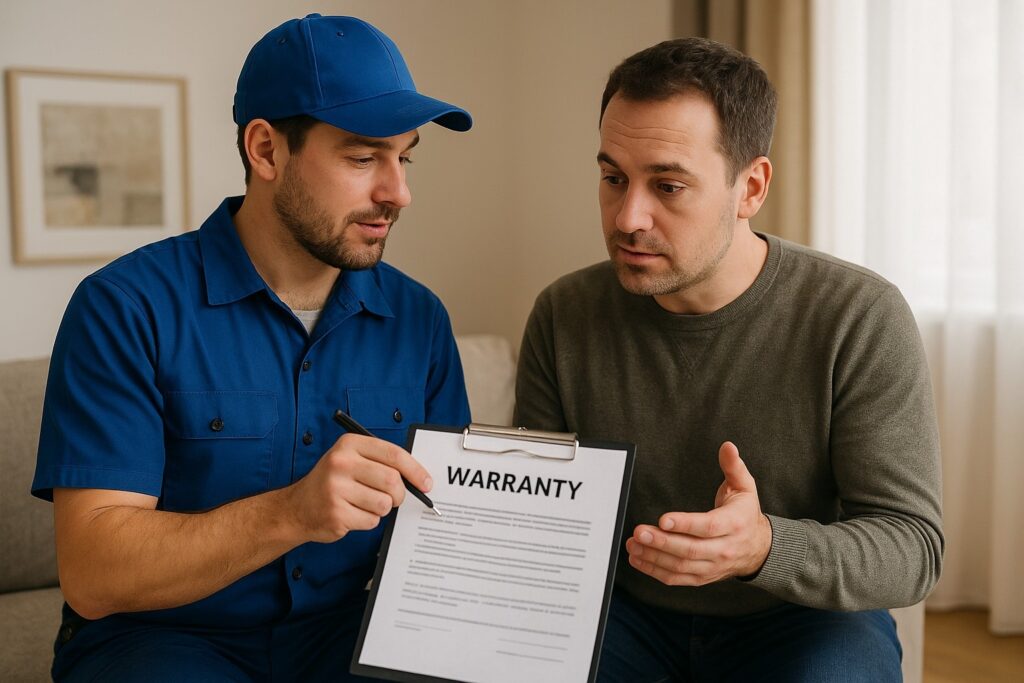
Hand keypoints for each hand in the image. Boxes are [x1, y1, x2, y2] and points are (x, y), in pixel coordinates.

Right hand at [284, 433, 432, 542]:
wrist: (297, 508)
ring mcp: (336, 489)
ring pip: (384, 504)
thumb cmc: (333, 482)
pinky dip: (368, 521)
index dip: (415, 470)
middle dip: (399, 494)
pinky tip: (352, 514)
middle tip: (393, 498)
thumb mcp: (352, 460)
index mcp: (349, 444)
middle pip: (392, 481)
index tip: (427, 483)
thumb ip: (382, 463)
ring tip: (364, 504)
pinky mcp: (335, 513)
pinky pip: (371, 521)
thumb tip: (420, 478)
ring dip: (381, 509)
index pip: (393, 454)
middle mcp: (341, 463)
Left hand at [625, 441, 771, 585]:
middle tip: (639, 532)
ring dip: (654, 557)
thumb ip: (734, 466)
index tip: (663, 519)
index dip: (685, 524)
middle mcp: (724, 549)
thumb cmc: (745, 514)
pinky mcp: (702, 577)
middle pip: (690, 550)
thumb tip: (727, 447)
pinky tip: (638, 559)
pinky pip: (677, 578)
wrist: (758, 548)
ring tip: (633, 545)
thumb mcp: (744, 487)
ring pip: (681, 566)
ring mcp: (713, 566)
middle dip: (662, 542)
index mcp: (734, 524)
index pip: (707, 527)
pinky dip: (655, 571)